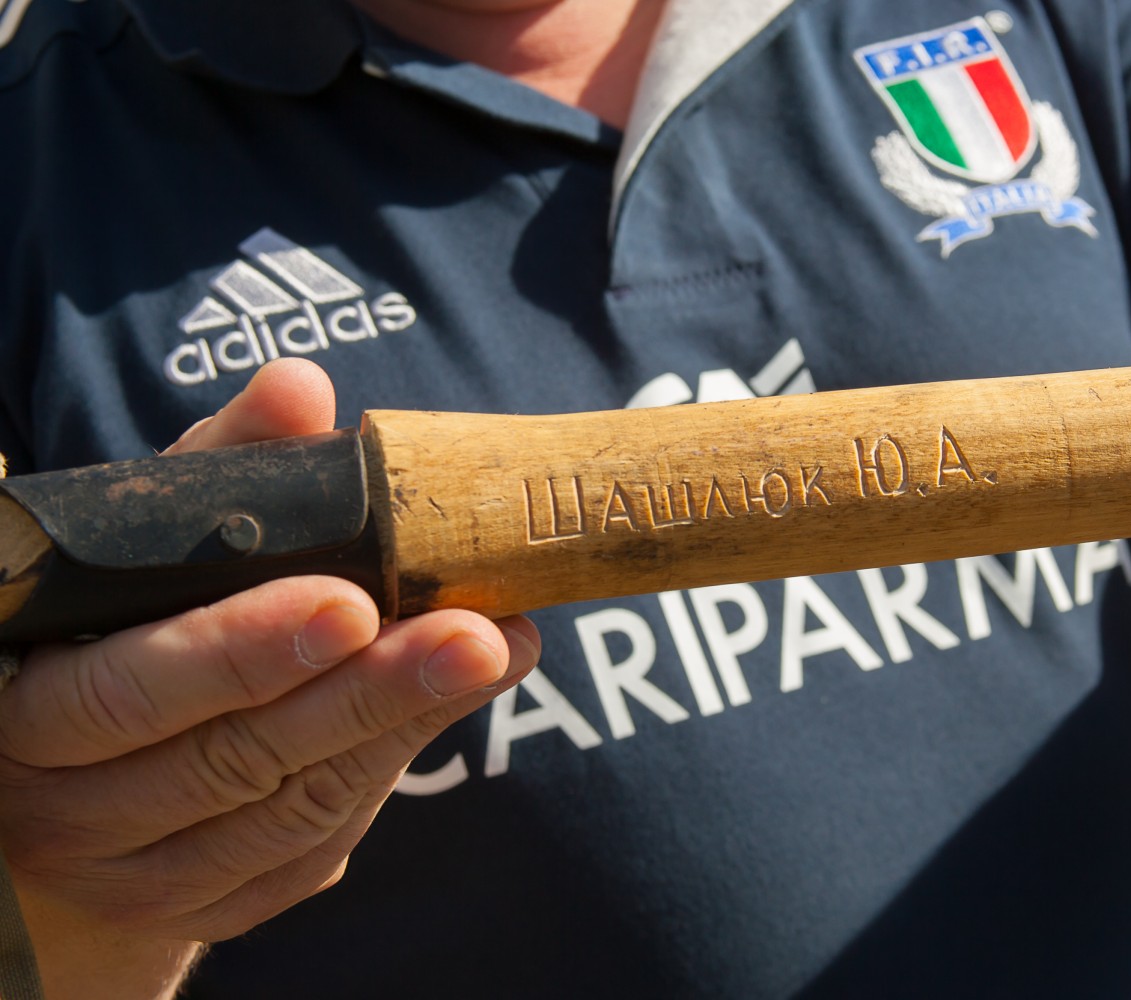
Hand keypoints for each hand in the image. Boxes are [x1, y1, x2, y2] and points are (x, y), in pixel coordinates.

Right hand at [0, 360, 539, 998]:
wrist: (81, 779)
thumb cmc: (118, 627)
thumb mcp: (144, 548)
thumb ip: (217, 470)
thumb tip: (298, 391)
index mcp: (25, 713)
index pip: (124, 693)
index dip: (238, 652)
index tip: (352, 602)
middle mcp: (69, 810)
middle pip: (230, 759)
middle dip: (365, 692)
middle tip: (471, 632)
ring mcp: (142, 874)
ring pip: (290, 809)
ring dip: (403, 723)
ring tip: (498, 647)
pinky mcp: (217, 903)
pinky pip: (316, 844)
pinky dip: (393, 764)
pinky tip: (456, 698)